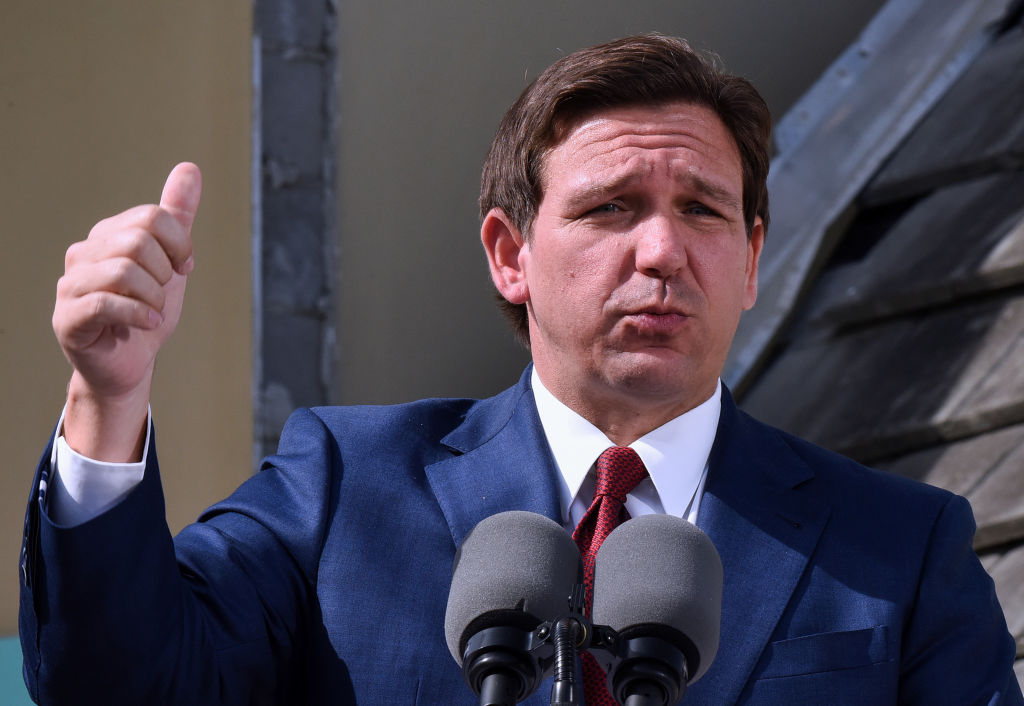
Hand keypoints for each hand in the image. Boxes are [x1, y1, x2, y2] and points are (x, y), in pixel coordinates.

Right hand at [52, 163, 201, 459]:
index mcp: (106, 236)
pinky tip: (149, 323)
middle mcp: (83, 254)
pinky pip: (106, 303)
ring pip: (124, 271)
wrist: (131, 364)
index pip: (152, 217)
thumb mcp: (171, 261)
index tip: (184, 267)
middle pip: (138, 241)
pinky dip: (139, 314)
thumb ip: (177, 217)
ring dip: (154, 297)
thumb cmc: (147, 312)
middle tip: (163, 294)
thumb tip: (189, 168)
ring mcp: (71, 286)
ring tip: (152, 312)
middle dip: (166, 272)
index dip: (180, 243)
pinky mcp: (68, 318)